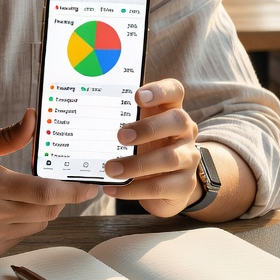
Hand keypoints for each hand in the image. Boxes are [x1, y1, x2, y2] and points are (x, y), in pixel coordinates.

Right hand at [0, 109, 97, 257]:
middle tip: (66, 185)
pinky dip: (27, 222)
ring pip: (37, 225)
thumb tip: (34, 119)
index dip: (72, 192)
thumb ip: (9, 135)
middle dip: (62, 198)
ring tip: (38, 194)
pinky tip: (15, 209)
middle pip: (46, 211)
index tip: (90, 188)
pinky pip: (21, 236)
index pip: (44, 192)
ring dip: (45, 210)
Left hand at [101, 79, 199, 216]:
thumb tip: (90, 114)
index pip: (174, 90)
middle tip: (120, 136)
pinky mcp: (185, 184)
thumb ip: (125, 119)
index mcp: (171, 110)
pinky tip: (114, 188)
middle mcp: (186, 131)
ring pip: (169, 158)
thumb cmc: (147, 145)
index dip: (159, 91)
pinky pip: (160, 188)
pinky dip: (133, 189)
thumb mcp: (139, 129)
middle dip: (147, 128)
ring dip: (136, 165)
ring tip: (110, 170)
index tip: (137, 96)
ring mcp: (189, 157)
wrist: (170, 182)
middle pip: (177, 121)